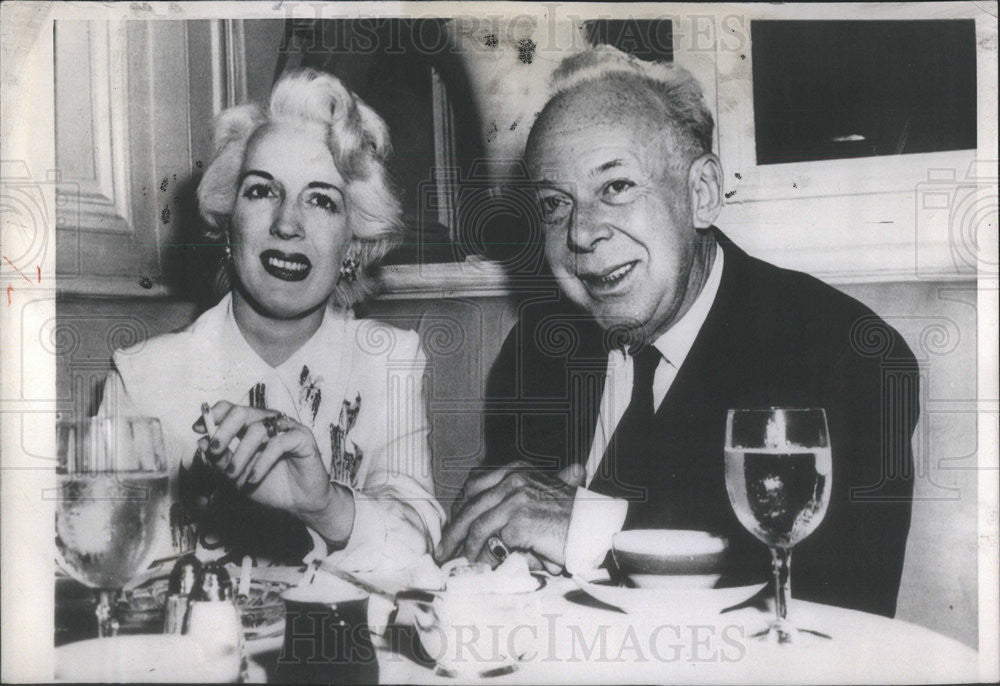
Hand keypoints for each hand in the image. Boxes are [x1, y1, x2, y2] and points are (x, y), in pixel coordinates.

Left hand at [192, 401, 350, 538]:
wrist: (300, 503)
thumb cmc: (270, 486)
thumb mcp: (237, 477)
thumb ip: (221, 460)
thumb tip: (202, 442)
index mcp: (252, 426)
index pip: (230, 409)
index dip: (213, 415)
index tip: (197, 429)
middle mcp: (268, 422)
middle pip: (241, 412)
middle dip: (223, 431)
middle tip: (215, 451)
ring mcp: (286, 428)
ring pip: (257, 429)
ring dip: (240, 455)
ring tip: (232, 476)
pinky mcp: (302, 437)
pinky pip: (278, 444)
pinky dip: (261, 462)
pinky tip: (252, 478)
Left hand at [436, 462, 585, 570]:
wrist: (594, 528)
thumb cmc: (572, 517)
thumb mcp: (542, 495)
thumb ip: (517, 498)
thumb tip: (485, 520)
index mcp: (517, 471)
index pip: (475, 484)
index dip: (460, 506)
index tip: (452, 524)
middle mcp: (515, 480)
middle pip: (471, 504)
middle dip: (453, 529)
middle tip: (443, 548)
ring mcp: (517, 499)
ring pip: (477, 524)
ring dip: (463, 546)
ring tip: (456, 561)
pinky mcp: (520, 521)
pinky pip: (492, 542)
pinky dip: (482, 556)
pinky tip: (478, 566)